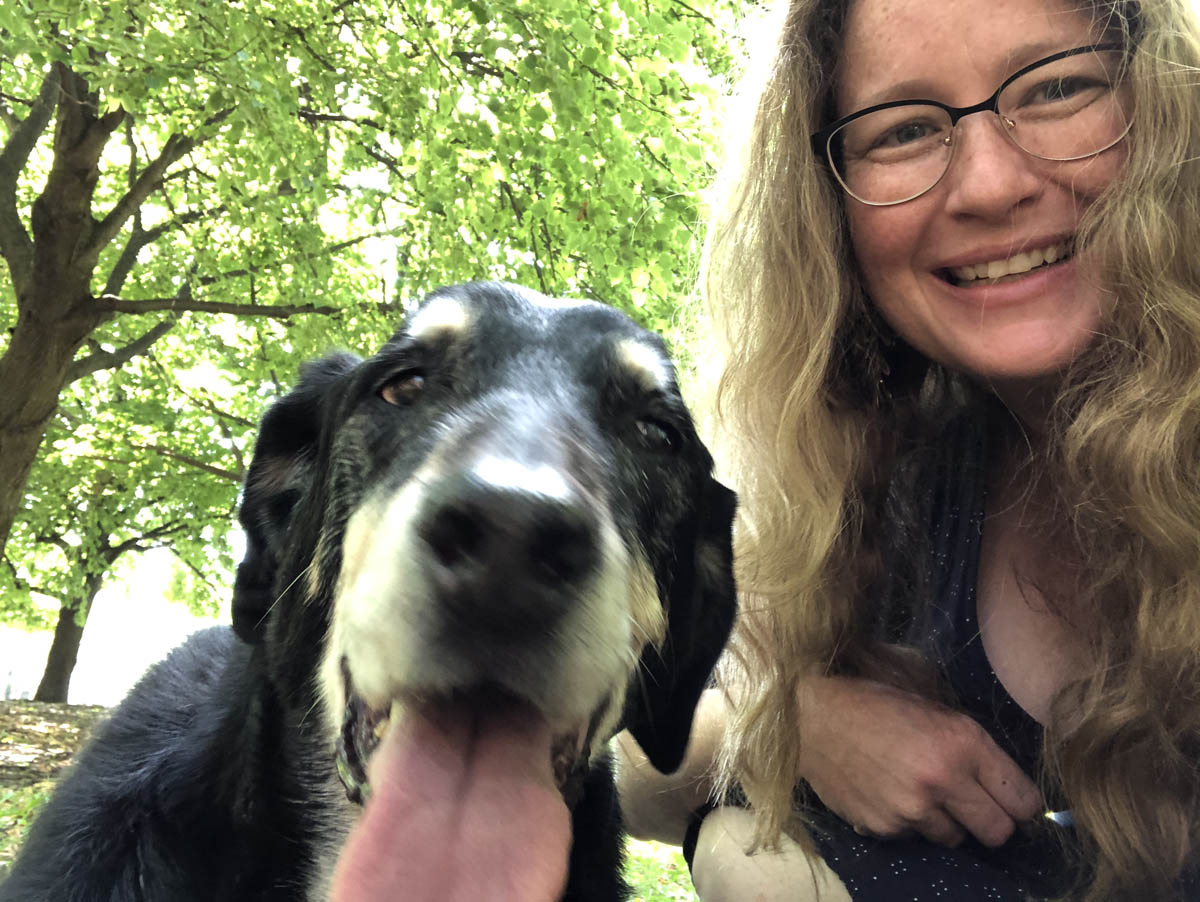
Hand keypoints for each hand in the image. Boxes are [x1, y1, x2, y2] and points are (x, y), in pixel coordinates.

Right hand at [796, 676, 1041, 847]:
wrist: (811, 715)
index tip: (1013, 801)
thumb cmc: (875, 703)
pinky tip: (890, 793)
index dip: (1022, 803)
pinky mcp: (883, 827)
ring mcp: (911, 810)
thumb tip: (1005, 785)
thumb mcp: (933, 708)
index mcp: (962, 742)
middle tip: (975, 805)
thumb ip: (971, 746)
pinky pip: (914, 837)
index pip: (1024, 800)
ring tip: (921, 793)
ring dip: (947, 822)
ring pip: (955, 839)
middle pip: (998, 832)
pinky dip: (909, 822)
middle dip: (993, 821)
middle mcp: (942, 781)